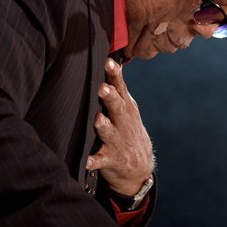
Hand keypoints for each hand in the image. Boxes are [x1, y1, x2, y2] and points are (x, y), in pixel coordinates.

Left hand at [86, 58, 153, 195]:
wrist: (139, 166)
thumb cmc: (126, 129)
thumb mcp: (127, 108)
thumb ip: (118, 88)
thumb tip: (111, 60)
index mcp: (126, 107)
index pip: (121, 88)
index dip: (115, 75)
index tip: (108, 62)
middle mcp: (123, 122)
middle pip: (117, 108)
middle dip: (110, 98)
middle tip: (102, 88)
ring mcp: (118, 141)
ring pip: (110, 133)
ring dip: (105, 126)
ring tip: (98, 120)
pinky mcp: (111, 160)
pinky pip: (101, 161)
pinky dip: (94, 161)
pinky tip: (87, 161)